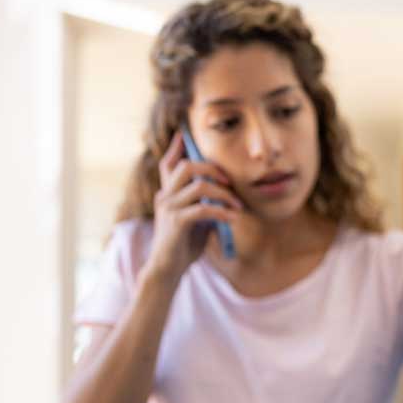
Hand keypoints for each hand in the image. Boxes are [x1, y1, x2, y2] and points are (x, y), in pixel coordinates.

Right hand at [144, 132, 243, 283]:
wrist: (168, 268)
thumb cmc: (183, 244)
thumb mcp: (194, 219)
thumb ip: (202, 203)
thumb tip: (224, 193)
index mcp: (167, 193)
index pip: (168, 163)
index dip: (176, 147)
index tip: (185, 134)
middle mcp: (165, 196)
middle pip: (186, 166)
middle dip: (212, 169)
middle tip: (229, 183)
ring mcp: (169, 208)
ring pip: (199, 186)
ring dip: (224, 194)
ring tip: (237, 206)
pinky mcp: (177, 223)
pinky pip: (203, 209)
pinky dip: (222, 212)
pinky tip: (233, 218)